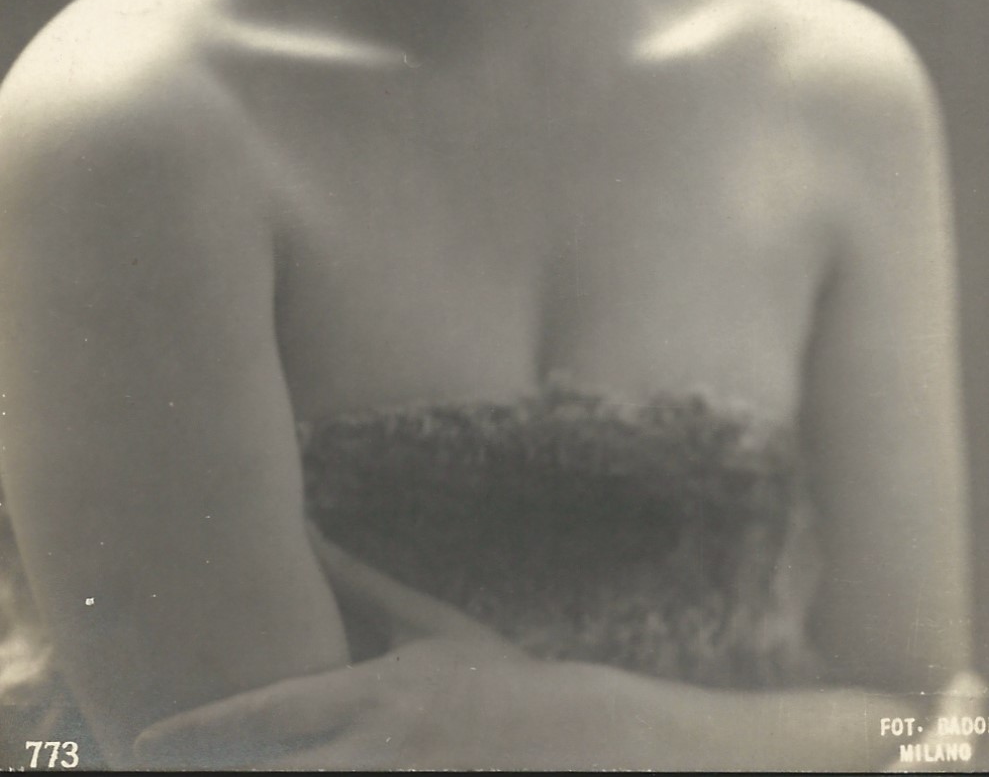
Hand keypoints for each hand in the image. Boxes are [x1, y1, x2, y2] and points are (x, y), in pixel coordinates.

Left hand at [133, 533, 542, 769]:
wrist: (578, 736)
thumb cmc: (497, 676)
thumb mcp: (429, 624)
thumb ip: (362, 586)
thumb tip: (310, 531)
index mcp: (371, 694)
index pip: (267, 713)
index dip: (200, 728)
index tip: (142, 740)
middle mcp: (376, 748)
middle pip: (274, 775)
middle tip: (151, 771)